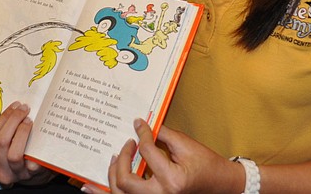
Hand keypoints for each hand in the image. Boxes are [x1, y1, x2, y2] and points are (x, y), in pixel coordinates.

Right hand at [0, 101, 54, 185]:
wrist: (36, 174)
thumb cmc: (20, 155)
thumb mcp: (7, 146)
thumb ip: (6, 130)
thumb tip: (15, 106)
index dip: (3, 117)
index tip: (16, 106)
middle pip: (1, 142)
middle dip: (14, 120)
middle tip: (25, 110)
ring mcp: (15, 174)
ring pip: (14, 154)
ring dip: (22, 132)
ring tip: (29, 121)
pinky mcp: (31, 176)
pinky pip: (32, 161)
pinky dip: (36, 146)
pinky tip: (40, 135)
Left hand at [105, 120, 242, 193]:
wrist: (220, 185)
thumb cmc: (207, 166)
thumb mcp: (186, 146)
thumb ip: (163, 135)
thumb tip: (143, 125)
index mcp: (172, 180)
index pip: (147, 153)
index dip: (141, 134)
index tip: (138, 124)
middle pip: (126, 181)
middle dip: (121, 159)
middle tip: (127, 144)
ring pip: (121, 193)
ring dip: (112, 176)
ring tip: (114, 160)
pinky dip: (107, 192)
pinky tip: (90, 187)